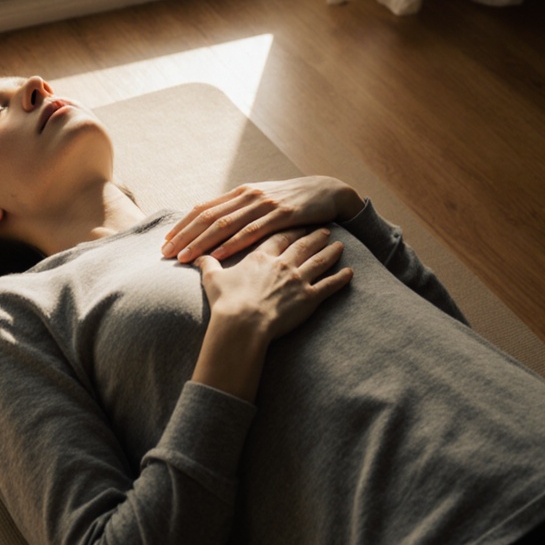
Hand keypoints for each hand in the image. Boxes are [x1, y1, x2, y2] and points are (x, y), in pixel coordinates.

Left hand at [161, 177, 363, 263]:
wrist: (328, 191)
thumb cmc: (292, 201)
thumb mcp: (262, 202)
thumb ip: (240, 212)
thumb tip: (214, 228)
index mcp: (240, 193)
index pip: (203, 210)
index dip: (182, 226)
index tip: (165, 242)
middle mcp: (247, 195)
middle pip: (207, 217)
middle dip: (184, 236)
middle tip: (166, 253)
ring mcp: (263, 204)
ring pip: (225, 224)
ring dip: (201, 242)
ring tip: (184, 257)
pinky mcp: (281, 215)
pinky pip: (251, 232)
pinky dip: (232, 243)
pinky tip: (218, 255)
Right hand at [195, 227, 352, 341]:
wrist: (242, 323)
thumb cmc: (226, 302)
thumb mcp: (212, 279)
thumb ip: (208, 265)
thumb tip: (195, 257)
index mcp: (261, 257)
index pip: (279, 237)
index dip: (290, 229)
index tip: (299, 222)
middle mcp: (283, 264)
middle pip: (303, 245)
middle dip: (314, 236)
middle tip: (324, 229)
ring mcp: (298, 280)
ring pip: (319, 261)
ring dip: (330, 253)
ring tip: (339, 245)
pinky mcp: (309, 298)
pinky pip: (329, 286)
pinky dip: (340, 279)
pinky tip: (350, 273)